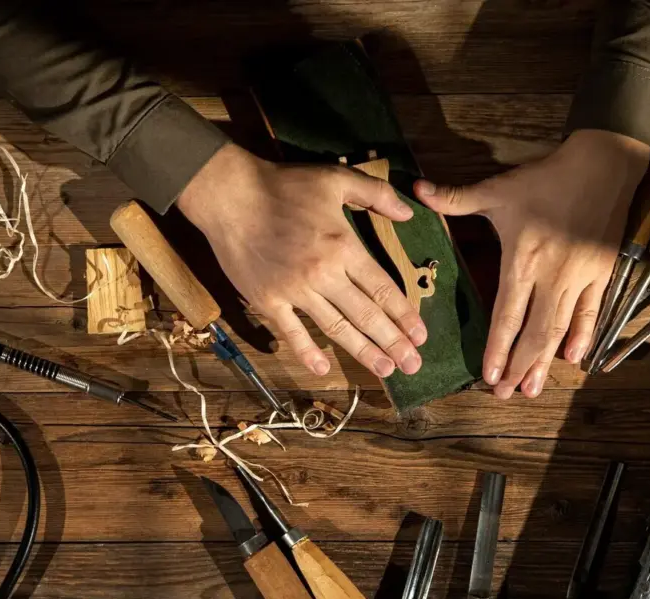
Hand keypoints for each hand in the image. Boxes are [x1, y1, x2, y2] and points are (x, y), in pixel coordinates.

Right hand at [177, 143, 426, 377]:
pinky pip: (291, 331)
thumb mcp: (335, 178)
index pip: (382, 288)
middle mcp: (324, 274)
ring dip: (363, 351)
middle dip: (393, 342)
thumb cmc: (283, 184)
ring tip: (385, 370)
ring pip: (336, 328)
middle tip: (413, 364)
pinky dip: (307, 352)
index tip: (420, 335)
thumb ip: (376, 193)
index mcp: (343, 247)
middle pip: (366, 314)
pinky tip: (323, 368)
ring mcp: (294, 291)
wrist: (229, 195)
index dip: (404, 314)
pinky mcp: (268, 300)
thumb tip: (409, 214)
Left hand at [414, 129, 649, 398]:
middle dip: (520, 367)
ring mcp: (580, 278)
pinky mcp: (601, 274)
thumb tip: (415, 191)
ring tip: (534, 388)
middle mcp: (552, 276)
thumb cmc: (546, 179)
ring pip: (561, 329)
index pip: (507, 315)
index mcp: (522, 260)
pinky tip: (573, 358)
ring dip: (546, 362)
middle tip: (506, 394)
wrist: (603, 165)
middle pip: (535, 333)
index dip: (498, 348)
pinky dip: (582, 336)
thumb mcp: (498, 188)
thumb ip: (456, 198)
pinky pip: (591, 312)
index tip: (489, 375)